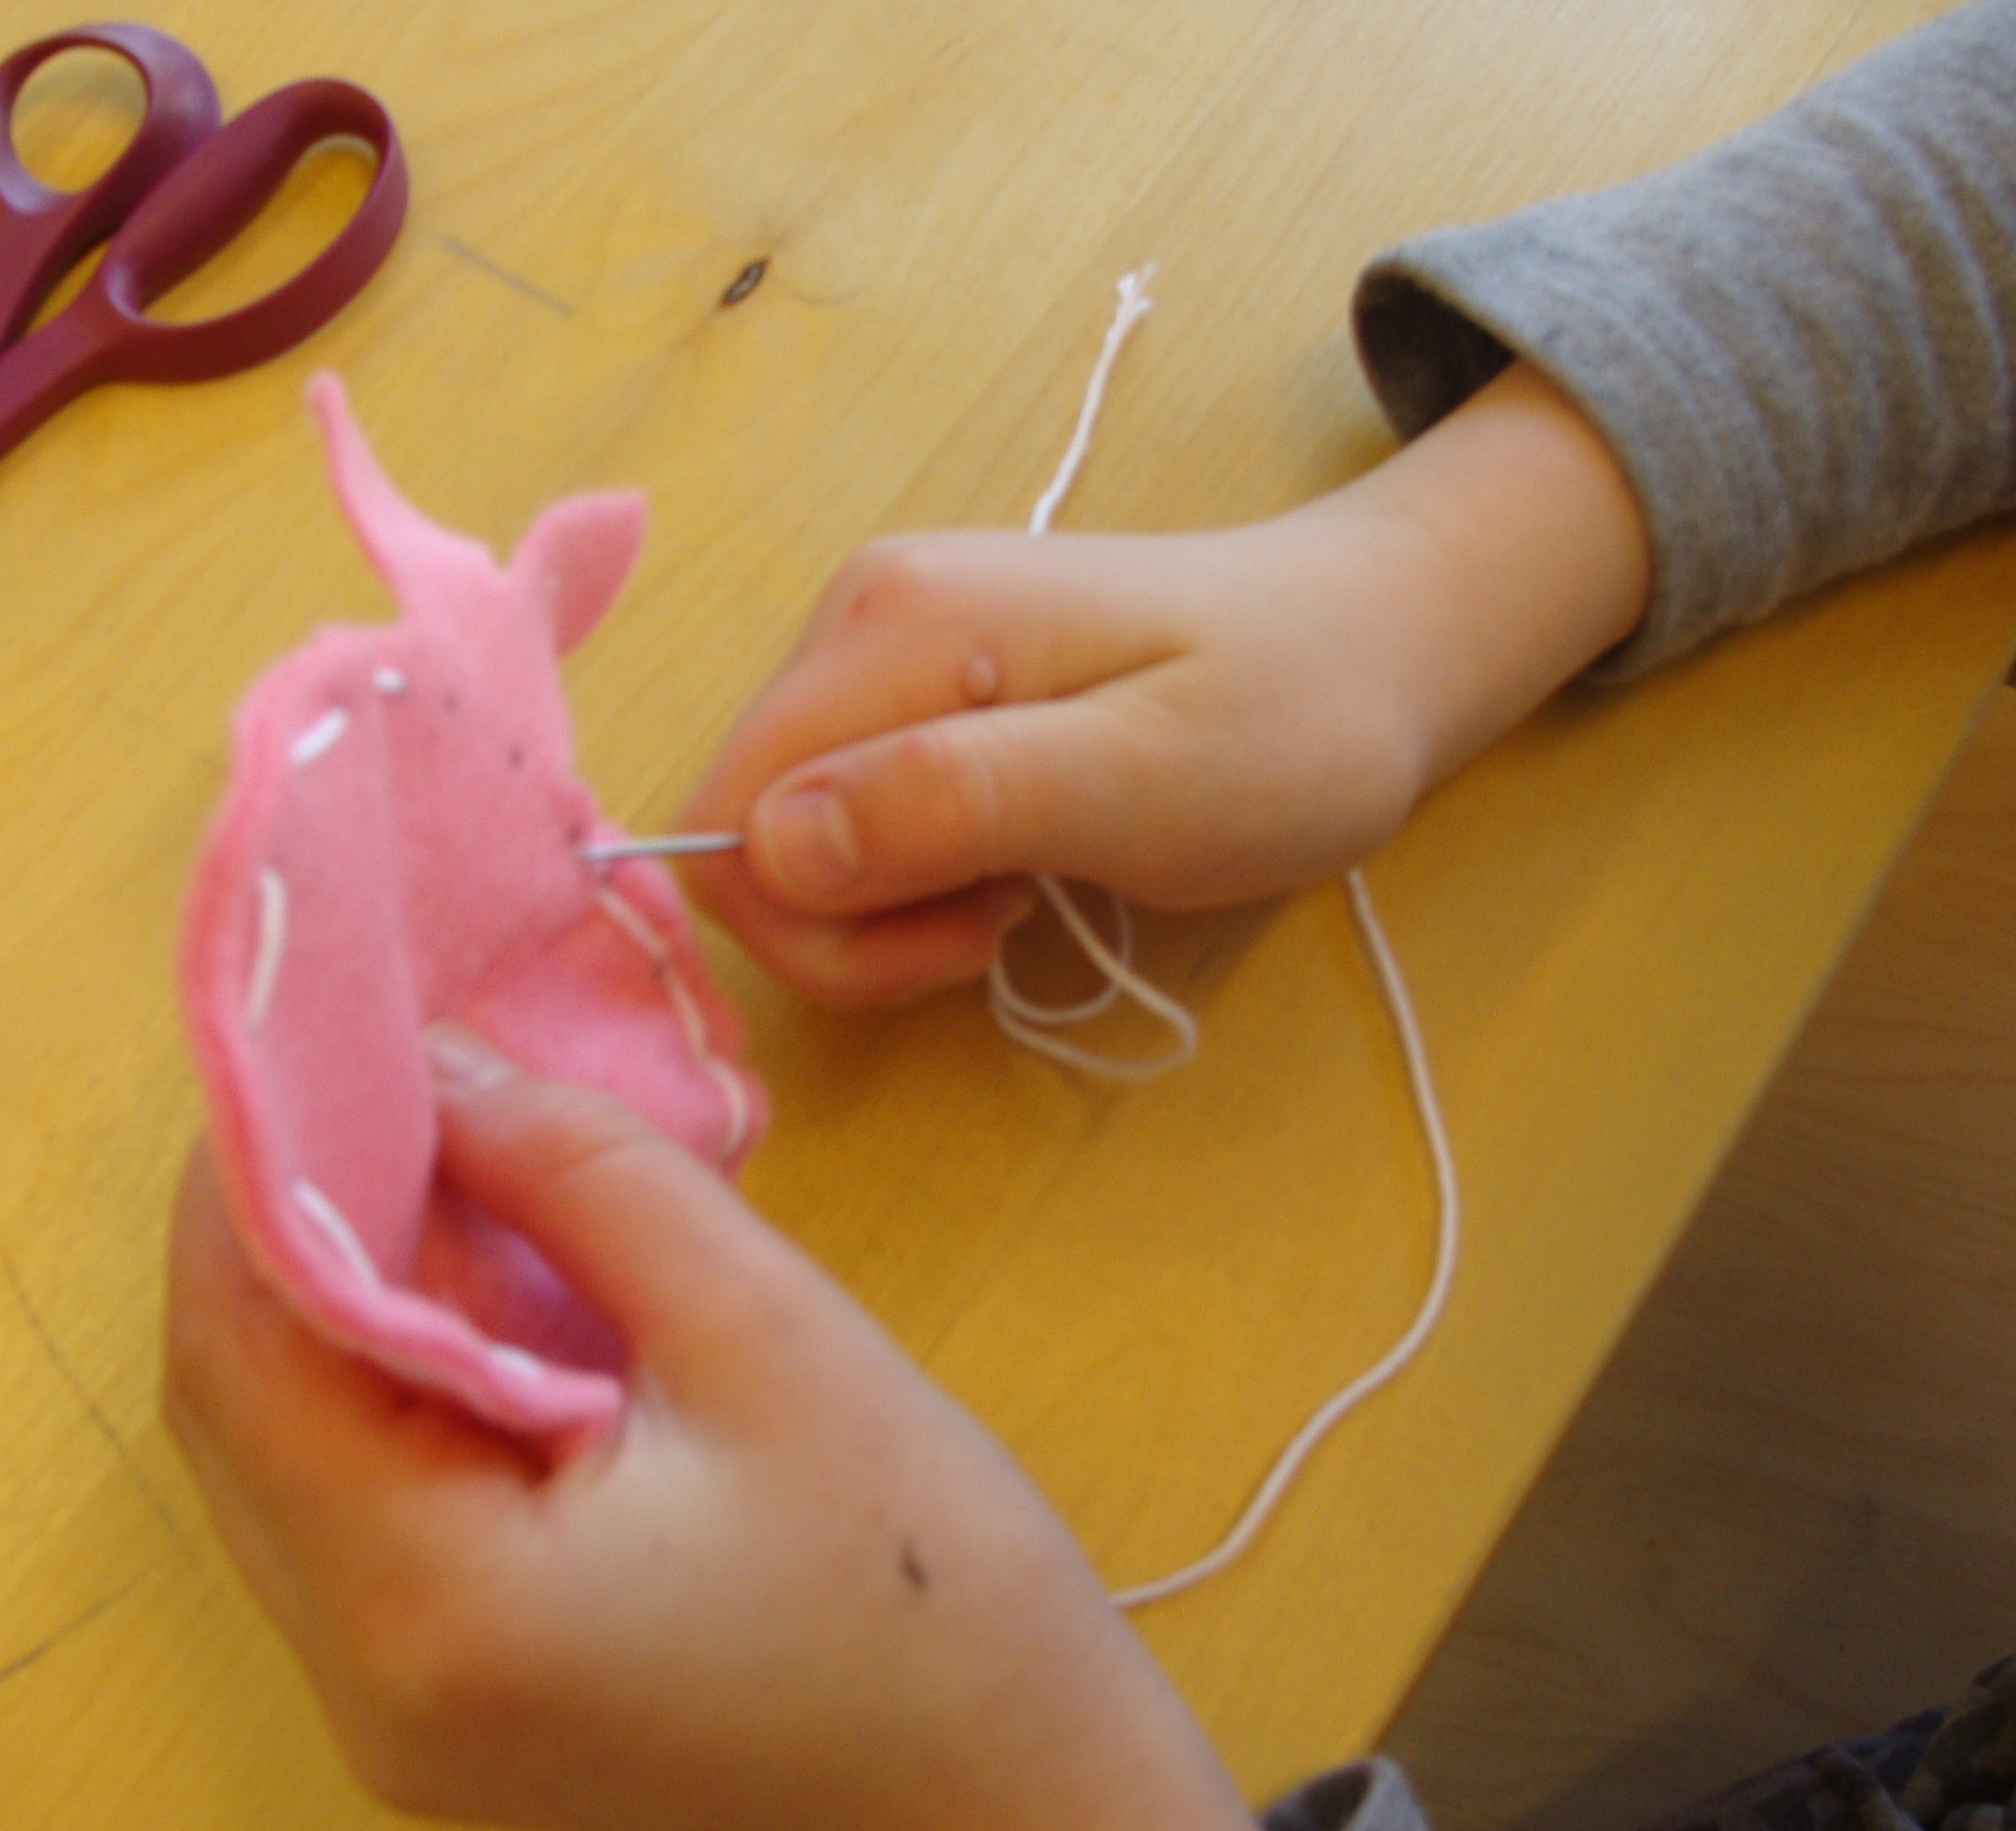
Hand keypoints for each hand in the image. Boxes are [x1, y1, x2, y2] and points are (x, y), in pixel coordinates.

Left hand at [165, 1025, 1290, 1830]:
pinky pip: (348, 1509)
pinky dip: (378, 1382)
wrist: (1015, 1809)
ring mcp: (391, 1714)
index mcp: (433, 1605)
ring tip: (420, 1157)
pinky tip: (460, 1286)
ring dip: (325, 1298)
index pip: (244, 1346)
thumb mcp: (765, 1332)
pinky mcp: (437, 1708)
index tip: (316, 1025)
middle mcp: (367, 1684)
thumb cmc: (929, 1586)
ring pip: (278, 1454)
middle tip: (373, 1070)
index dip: (253, 1171)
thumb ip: (580, 1176)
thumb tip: (436, 1059)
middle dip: (281, 1222)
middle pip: (232, 1405)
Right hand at [678, 361, 1650, 1003]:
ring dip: (884, 909)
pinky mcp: (909, 686)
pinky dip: (909, 878)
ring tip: (1022, 892)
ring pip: (788, 833)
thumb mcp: (1146, 781)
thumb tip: (775, 847)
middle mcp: (854, 615)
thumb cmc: (1292, 722)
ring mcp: (877, 645)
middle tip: (1001, 927)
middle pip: (744, 826)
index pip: (730, 815)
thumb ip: (955, 802)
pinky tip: (1013, 864)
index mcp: (892, 625)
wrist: (1378, 642)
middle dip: (849, 925)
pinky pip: (843, 816)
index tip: (967, 937)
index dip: (817, 924)